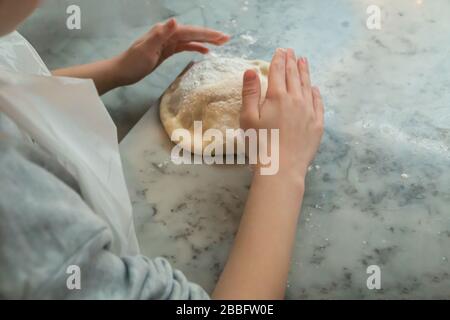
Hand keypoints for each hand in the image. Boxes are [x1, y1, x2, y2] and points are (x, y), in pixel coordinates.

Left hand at [114, 19, 229, 85]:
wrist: (121, 72)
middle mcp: (167, 34)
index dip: (207, 34)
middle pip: (193, 33)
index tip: (221, 37)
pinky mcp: (166, 51)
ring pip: (190, 39)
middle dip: (210, 36)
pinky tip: (205, 52)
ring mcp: (167, 42)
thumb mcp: (146, 49)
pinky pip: (184, 47)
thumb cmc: (133, 63)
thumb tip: (175, 21)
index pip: (190, 31)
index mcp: (164, 32)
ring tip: (221, 44)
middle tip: (227, 39)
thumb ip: (160, 34)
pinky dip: (195, 48)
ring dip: (205, 41)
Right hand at [240, 48, 324, 180]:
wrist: (281, 168)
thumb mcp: (248, 118)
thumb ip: (250, 93)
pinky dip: (316, 92)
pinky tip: (314, 88)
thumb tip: (251, 70)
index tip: (280, 50)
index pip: (278, 72)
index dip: (278, 59)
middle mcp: (296, 99)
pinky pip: (318, 103)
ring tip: (303, 61)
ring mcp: (309, 111)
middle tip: (292, 52)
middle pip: (294, 76)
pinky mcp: (317, 124)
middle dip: (292, 62)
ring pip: (307, 86)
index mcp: (277, 96)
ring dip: (305, 72)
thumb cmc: (260, 144)